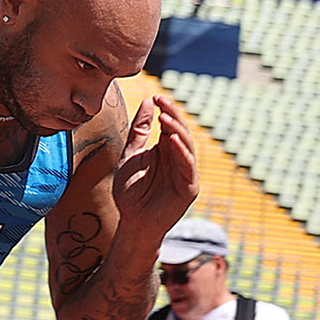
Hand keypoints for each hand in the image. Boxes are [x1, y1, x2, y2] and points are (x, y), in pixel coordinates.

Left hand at [108, 95, 197, 242]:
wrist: (132, 222)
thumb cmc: (130, 193)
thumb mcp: (131, 156)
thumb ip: (139, 131)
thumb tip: (147, 102)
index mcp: (165, 149)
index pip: (170, 125)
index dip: (165, 110)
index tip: (155, 97)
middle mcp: (178, 158)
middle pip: (180, 131)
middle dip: (172, 115)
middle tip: (162, 101)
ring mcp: (185, 172)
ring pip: (187, 145)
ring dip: (177, 130)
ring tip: (164, 117)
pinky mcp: (189, 187)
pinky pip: (188, 166)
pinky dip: (182, 151)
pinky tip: (173, 139)